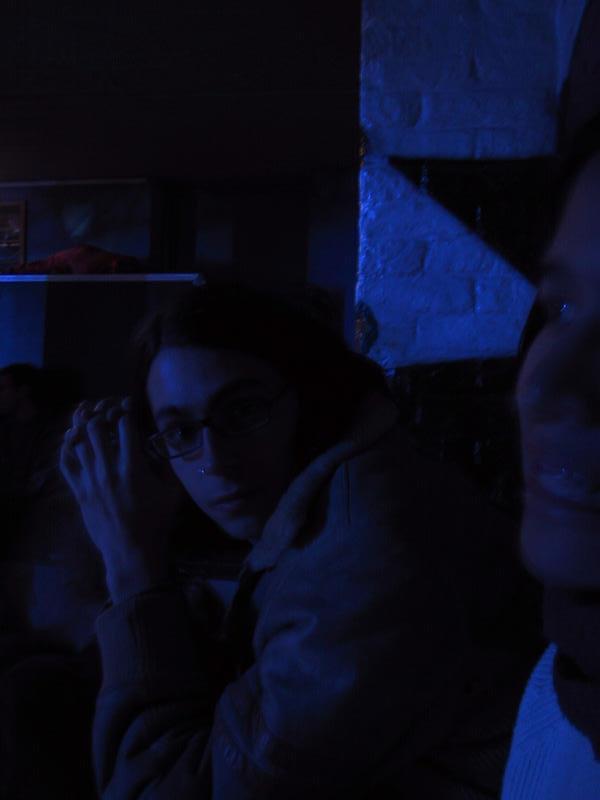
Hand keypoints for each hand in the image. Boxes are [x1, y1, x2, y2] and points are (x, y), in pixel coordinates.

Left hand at [60, 397, 183, 600]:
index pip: (124, 425)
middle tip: (109, 410)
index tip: (129, 403)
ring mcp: (90, 480)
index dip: (126, 408)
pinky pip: (66, 463)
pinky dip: (67, 447)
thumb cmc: (156, 522)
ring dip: (84, 425)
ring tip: (91, 417)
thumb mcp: (172, 492)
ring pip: (79, 442)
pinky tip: (72, 438)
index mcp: (133, 466)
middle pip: (96, 428)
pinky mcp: (79, 492)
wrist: (132, 551)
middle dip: (103, 412)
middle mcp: (108, 469)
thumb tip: (165, 443)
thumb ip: (169, 465)